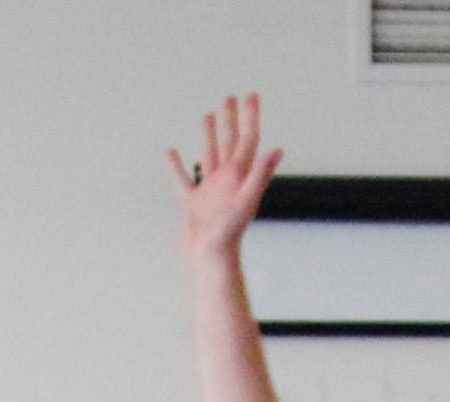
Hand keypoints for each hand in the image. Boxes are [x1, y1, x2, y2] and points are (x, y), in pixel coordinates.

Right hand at [168, 93, 279, 260]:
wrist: (210, 258)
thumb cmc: (229, 234)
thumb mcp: (246, 201)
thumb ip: (260, 174)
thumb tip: (277, 150)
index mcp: (239, 175)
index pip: (248, 139)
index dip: (250, 117)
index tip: (251, 96)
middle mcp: (226, 179)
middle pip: (230, 141)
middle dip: (231, 118)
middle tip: (231, 97)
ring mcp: (210, 190)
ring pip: (210, 154)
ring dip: (209, 135)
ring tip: (208, 115)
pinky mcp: (193, 202)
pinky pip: (183, 179)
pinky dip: (178, 166)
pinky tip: (172, 152)